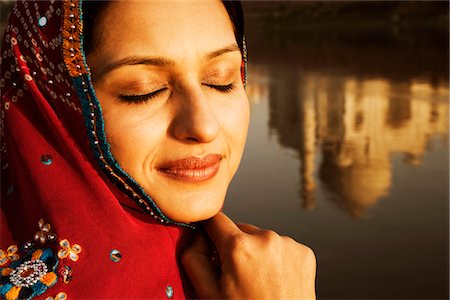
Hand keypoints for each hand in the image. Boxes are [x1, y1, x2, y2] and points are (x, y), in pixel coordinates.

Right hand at [182, 212, 315, 298]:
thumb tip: (196, 236)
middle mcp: (266, 239)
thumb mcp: (209, 295)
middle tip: (237, 276)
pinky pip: (281, 247)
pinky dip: (276, 259)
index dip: (210, 232)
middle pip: (240, 230)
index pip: (216, 219)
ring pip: (261, 238)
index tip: (211, 244)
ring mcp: (288, 245)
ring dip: (257, 253)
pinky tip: (275, 281)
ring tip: (258, 282)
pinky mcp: (304, 253)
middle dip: (235, 247)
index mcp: (239, 248)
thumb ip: (195, 260)